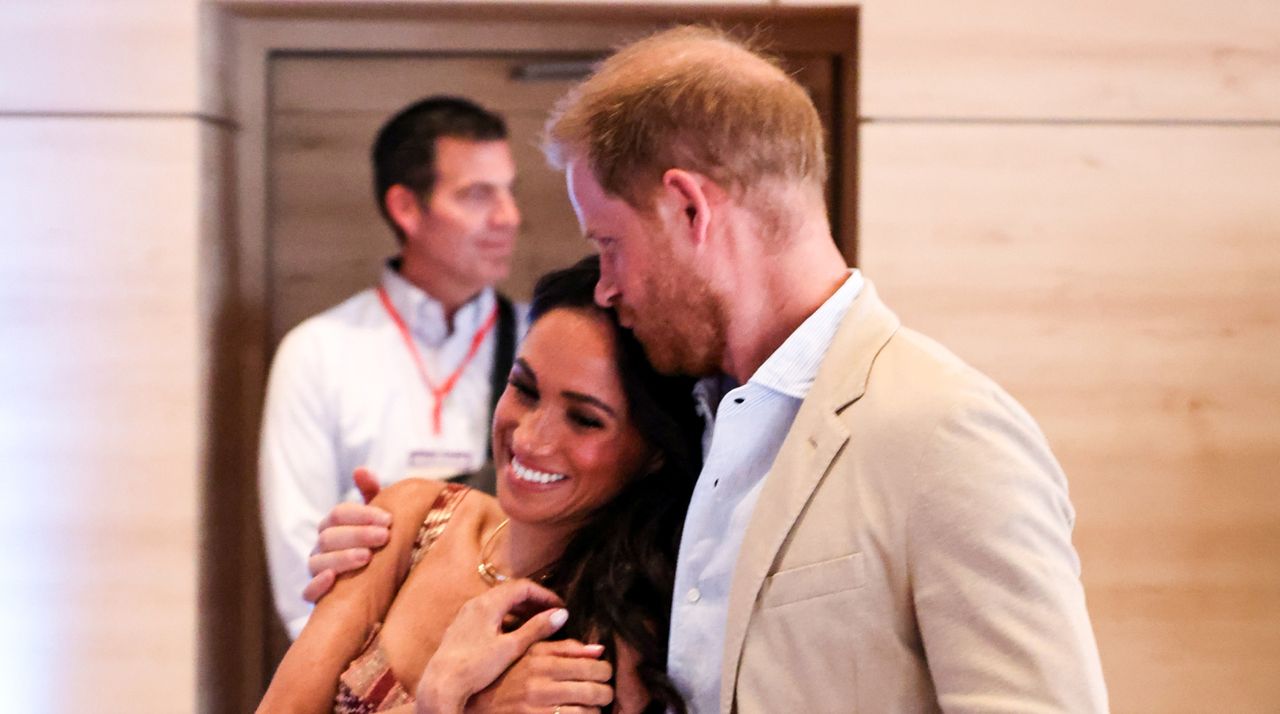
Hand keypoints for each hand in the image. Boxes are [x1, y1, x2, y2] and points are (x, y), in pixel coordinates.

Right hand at [302, 466, 390, 602]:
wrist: (383, 586)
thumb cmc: (379, 546)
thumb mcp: (378, 520)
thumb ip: (371, 494)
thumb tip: (360, 470)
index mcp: (334, 526)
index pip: (339, 514)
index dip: (362, 514)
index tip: (389, 519)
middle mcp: (321, 547)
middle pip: (329, 536)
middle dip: (358, 534)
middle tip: (384, 537)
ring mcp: (317, 571)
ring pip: (318, 562)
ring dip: (341, 558)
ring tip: (366, 557)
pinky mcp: (318, 597)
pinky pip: (308, 593)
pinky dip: (317, 585)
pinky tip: (332, 579)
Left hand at [415, 580, 581, 713]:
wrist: (440, 685)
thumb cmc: (475, 666)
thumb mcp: (511, 648)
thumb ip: (537, 629)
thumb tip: (562, 614)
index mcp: (488, 603)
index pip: (523, 586)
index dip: (545, 594)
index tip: (560, 607)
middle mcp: (475, 604)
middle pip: (510, 592)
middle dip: (533, 600)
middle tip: (551, 614)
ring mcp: (466, 615)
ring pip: (498, 603)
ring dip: (520, 609)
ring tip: (536, 623)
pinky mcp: (461, 628)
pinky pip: (488, 614)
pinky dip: (505, 618)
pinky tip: (513, 634)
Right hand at [464, 639, 612, 713]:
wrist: (473, 704)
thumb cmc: (504, 674)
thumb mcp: (529, 652)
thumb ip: (564, 647)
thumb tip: (599, 649)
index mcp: (541, 662)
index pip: (593, 667)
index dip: (605, 671)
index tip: (602, 673)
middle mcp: (541, 686)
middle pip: (596, 691)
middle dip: (605, 693)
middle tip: (602, 692)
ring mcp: (538, 710)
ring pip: (588, 713)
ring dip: (595, 711)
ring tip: (590, 707)